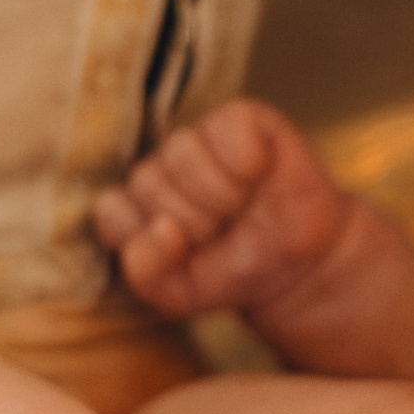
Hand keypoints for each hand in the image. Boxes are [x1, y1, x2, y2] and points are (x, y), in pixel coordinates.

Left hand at [91, 98, 348, 321]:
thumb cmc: (233, 272)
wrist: (301, 266)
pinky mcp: (240, 119)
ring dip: (222, 196)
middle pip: (149, 183)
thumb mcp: (182, 294)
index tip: (185, 254)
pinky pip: (229, 127)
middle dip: (194, 223)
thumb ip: (148, 274)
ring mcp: (198, 139)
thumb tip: (162, 228)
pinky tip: (261, 175)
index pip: (113, 209)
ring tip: (243, 208)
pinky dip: (248, 160)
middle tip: (224, 234)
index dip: (150, 238)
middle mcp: (160, 167)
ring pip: (183, 153)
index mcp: (134, 205)